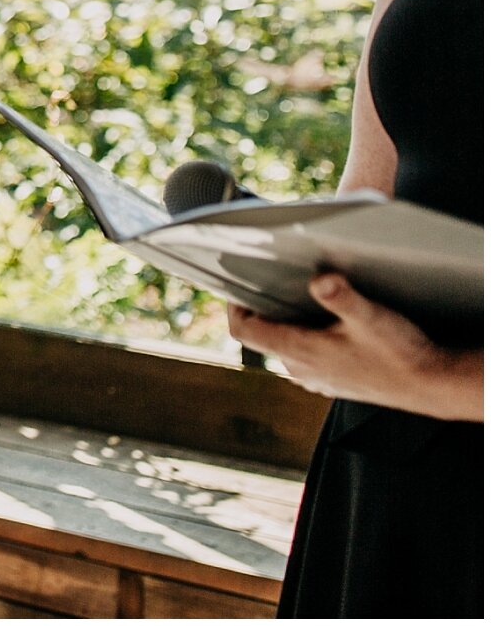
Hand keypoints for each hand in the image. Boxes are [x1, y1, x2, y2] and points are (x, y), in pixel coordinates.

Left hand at [229, 273, 483, 421]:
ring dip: (284, 325)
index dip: (234, 306)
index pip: (243, 330)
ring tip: (297, 299)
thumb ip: (341, 296)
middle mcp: (300, 368)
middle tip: (270, 282)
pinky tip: (324, 326)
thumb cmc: (401, 353)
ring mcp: (315, 378)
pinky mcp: (331, 382)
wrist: (432, 386)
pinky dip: (303, 339)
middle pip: (261, 336)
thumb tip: (319, 279)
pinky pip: (303, 358)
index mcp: (299, 351)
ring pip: (283, 347)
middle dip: (261, 310)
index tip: (237, 285)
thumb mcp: (371, 316)